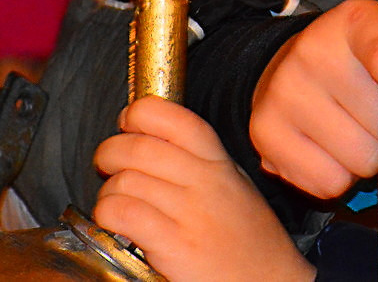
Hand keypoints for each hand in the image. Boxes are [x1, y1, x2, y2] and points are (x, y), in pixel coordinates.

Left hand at [93, 96, 313, 281]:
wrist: (270, 281)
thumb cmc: (250, 240)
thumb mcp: (234, 185)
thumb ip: (200, 161)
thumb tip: (149, 138)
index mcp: (218, 162)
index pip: (174, 118)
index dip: (139, 114)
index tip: (127, 124)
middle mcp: (205, 181)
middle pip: (139, 146)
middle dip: (109, 152)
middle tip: (107, 164)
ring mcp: (191, 212)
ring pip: (125, 180)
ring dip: (108, 191)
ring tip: (115, 203)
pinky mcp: (175, 244)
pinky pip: (124, 212)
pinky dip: (107, 214)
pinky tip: (116, 223)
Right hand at [250, 0, 377, 197]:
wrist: (291, 65)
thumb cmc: (364, 64)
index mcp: (357, 22)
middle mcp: (312, 50)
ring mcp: (283, 92)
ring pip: (357, 162)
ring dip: (370, 160)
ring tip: (357, 128)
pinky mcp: (263, 132)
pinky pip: (326, 183)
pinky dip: (340, 177)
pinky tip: (331, 146)